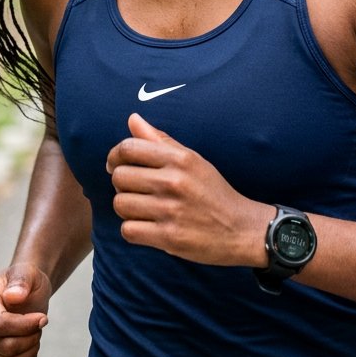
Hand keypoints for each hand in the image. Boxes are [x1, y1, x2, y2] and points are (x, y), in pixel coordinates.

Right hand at [0, 263, 50, 356]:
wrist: (26, 293)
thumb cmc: (26, 281)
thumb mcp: (29, 273)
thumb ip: (21, 281)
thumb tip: (12, 296)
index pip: (0, 325)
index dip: (26, 326)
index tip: (43, 318)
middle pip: (4, 347)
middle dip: (30, 338)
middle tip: (40, 324)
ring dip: (30, 351)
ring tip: (35, 334)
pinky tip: (32, 349)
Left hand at [106, 113, 271, 267]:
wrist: (241, 229)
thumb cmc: (213, 192)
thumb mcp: (192, 160)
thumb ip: (160, 140)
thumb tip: (132, 119)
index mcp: (180, 159)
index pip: (129, 148)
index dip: (115, 156)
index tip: (115, 165)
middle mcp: (174, 181)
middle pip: (120, 177)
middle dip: (121, 184)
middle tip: (134, 190)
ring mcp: (171, 210)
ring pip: (121, 204)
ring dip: (127, 209)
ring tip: (142, 209)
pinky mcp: (169, 237)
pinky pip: (128, 230)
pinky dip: (133, 230)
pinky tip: (147, 227)